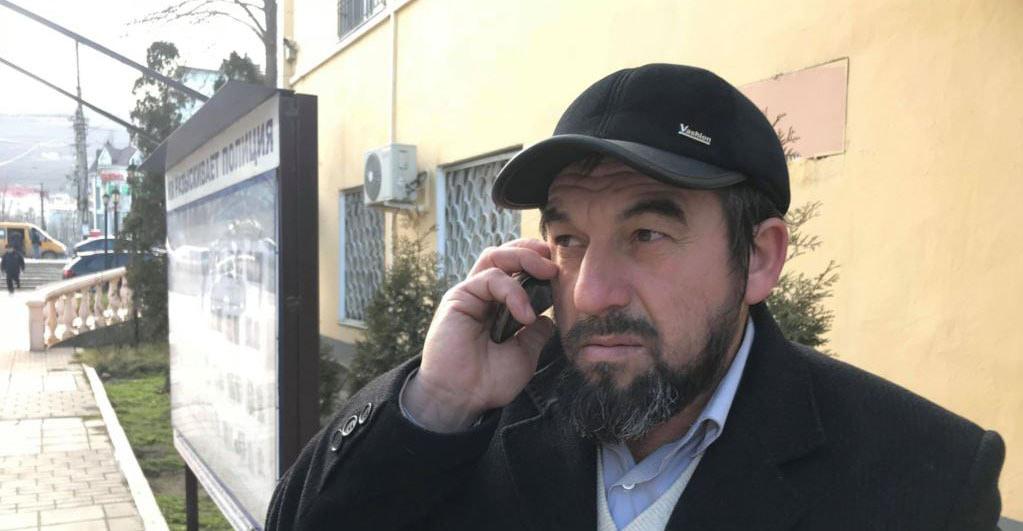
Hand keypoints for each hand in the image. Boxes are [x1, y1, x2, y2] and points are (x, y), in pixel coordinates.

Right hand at [405, 239, 557, 431]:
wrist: (462, 399)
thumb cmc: (489, 381)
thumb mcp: (525, 353)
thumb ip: (536, 331)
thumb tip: (550, 317)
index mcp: (497, 305)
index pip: (516, 269)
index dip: (537, 262)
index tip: (560, 269)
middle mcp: (482, 295)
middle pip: (505, 255)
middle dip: (532, 252)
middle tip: (554, 265)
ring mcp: (470, 294)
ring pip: (495, 257)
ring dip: (523, 258)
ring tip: (547, 273)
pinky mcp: (459, 297)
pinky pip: (489, 279)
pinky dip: (513, 291)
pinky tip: (525, 314)